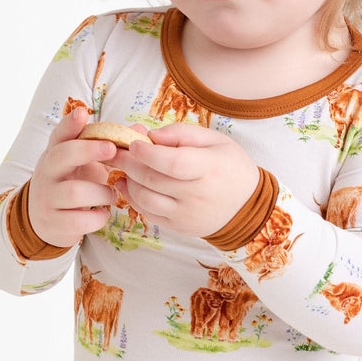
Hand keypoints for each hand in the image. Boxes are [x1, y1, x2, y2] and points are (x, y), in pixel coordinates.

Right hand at [26, 105, 117, 247]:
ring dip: (101, 192)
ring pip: (74, 191)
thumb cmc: (73, 182)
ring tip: (112, 195)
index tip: (83, 113)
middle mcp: (47, 172)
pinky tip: (103, 214)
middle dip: (88, 150)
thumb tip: (140, 129)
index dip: (70, 124)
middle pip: (62, 155)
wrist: (47, 218)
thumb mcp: (85, 163)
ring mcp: (47, 197)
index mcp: (56, 152)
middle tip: (112, 149)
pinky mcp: (53, 222)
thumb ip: (109, 146)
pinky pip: (79, 220)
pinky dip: (98, 217)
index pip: (60, 134)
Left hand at [110, 122, 260, 238]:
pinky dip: (132, 197)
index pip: (173, 163)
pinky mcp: (178, 227)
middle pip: (153, 179)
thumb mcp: (215, 140)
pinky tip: (128, 183)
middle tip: (115, 150)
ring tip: (123, 166)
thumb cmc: (229, 167)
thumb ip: (182, 133)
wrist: (246, 207)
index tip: (133, 142)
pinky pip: (148, 213)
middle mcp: (197, 194)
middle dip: (128, 162)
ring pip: (145, 198)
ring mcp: (186, 214)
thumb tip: (150, 135)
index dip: (148, 153)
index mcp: (210, 168)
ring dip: (128, 180)